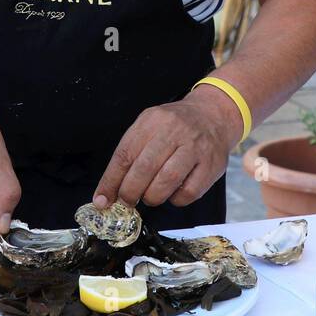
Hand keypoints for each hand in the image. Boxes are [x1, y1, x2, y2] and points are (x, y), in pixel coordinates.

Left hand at [92, 84, 242, 210]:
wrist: (213, 115)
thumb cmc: (175, 126)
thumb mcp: (150, 127)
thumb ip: (130, 155)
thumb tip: (107, 192)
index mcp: (152, 120)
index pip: (125, 154)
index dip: (110, 181)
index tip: (102, 200)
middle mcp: (174, 130)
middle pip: (144, 168)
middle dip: (130, 192)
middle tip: (127, 201)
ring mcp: (195, 147)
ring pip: (167, 180)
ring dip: (152, 197)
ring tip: (150, 197)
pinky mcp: (211, 165)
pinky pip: (189, 192)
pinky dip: (176, 200)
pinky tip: (173, 193)